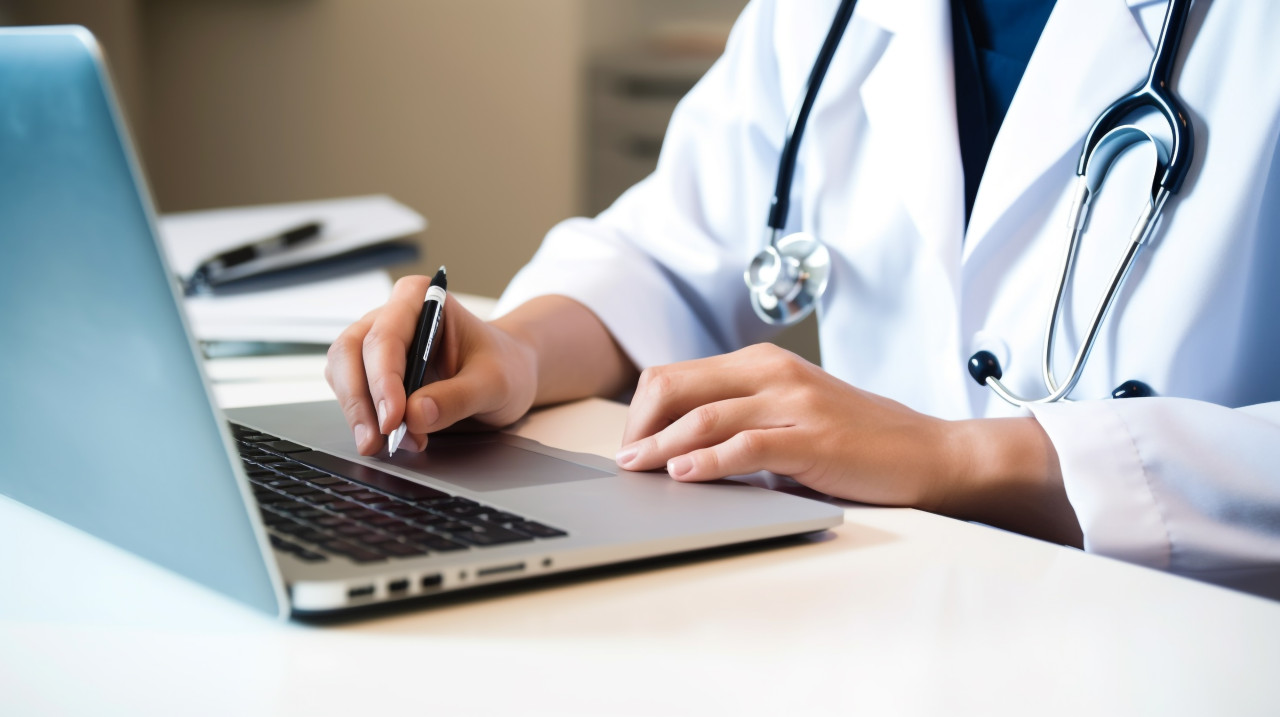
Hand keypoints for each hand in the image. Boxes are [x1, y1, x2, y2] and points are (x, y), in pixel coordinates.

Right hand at [325, 276, 536, 455]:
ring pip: (343, 374)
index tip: (394, 419)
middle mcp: (392, 315)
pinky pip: (352, 393)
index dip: (382, 380)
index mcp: (421, 298)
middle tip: (378, 441)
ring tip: (392, 444)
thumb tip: (415, 415)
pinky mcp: (373, 372)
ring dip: (359, 414)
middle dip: (360, 401)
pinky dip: (364, 419)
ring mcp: (378, 344)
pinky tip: (389, 438)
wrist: (510, 374)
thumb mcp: (495, 383)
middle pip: (351, 352)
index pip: (385, 336)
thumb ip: (458, 397)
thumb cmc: (504, 365)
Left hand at [613, 344, 1080, 543]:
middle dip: (641, 425)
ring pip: (705, 416)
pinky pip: (745, 446)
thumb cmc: (858, 442)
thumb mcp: (792, 418)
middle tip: (626, 462)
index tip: (630, 445)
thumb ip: (743, 421)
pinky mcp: (812, 439)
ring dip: (662, 446)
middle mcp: (774, 374)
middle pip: (678, 386)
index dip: (642, 411)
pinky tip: (683, 476)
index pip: (677, 375)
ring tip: (637, 469)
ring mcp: (794, 404)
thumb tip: (678, 450)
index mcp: (763, 364)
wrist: (929, 454)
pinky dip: (706, 461)